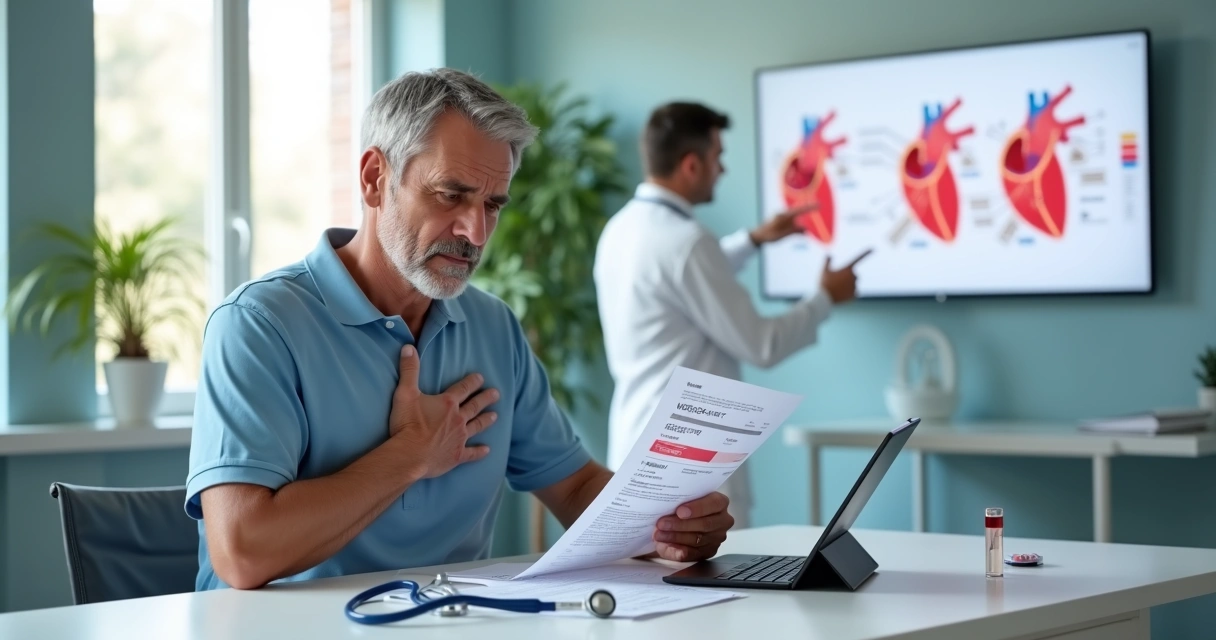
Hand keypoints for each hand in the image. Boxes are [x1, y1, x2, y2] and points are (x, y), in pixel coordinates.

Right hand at [390, 344, 498, 478]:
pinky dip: (479, 452)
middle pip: (475, 406)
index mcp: (447, 403)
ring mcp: (459, 438)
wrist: (409, 455)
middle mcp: (457, 419)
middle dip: (485, 398)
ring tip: (496, 416)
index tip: (481, 377)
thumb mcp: (405, 393)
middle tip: (496, 394)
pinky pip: (472, 453)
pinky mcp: (457, 456)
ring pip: (477, 426)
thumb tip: (408, 347)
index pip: (463, 388)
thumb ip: (409, 370)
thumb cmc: (407, 424)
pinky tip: (487, 450)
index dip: (472, 382)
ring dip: (486, 420)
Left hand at [653, 492, 733, 561]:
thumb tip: (666, 504)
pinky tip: (665, 545)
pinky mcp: (709, 552)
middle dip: (680, 524)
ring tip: (659, 534)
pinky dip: (677, 550)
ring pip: (697, 539)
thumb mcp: (683, 498)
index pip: (714, 503)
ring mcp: (717, 538)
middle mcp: (723, 520)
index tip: (680, 511)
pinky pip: (693, 554)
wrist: (679, 520)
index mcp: (720, 502)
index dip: (697, 508)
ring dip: (675, 537)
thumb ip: (679, 499)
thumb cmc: (682, 506)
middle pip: (705, 524)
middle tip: (662, 523)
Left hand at [749, 203, 818, 244]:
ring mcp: (786, 220)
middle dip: (810, 213)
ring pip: (799, 221)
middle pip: (801, 213)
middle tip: (819, 212)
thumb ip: (793, 231)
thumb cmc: (768, 235)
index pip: (800, 210)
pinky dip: (801, 230)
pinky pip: (796, 226)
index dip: (810, 208)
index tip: (819, 205)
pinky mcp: (786, 224)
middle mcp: (786, 216)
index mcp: (784, 216)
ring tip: (811, 229)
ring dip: (805, 225)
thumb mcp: (781, 235)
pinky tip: (805, 233)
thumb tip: (806, 229)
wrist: (759, 236)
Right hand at [820, 249, 871, 303]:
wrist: (825, 298)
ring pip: (854, 284)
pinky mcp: (854, 294)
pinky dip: (850, 294)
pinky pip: (855, 293)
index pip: (858, 259)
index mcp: (847, 269)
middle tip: (838, 282)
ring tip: (838, 289)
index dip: (866, 253)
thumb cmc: (824, 283)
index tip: (873, 248)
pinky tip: (842, 295)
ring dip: (848, 286)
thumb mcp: (824, 271)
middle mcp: (853, 276)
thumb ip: (827, 262)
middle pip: (854, 275)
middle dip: (848, 278)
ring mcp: (854, 286)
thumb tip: (828, 254)